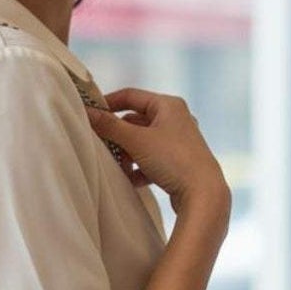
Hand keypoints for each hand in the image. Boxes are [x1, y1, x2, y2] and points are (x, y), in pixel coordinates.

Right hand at [83, 88, 230, 218]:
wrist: (204, 193)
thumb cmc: (173, 160)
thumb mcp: (136, 141)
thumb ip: (109, 126)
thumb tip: (86, 112)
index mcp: (169, 105)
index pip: (131, 96)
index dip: (108, 103)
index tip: (89, 114)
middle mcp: (176, 119)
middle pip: (136, 121)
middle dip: (117, 135)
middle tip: (99, 144)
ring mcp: (178, 141)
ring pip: (142, 142)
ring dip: (126, 153)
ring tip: (115, 165)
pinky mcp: (179, 162)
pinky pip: (151, 160)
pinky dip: (138, 167)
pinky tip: (130, 179)